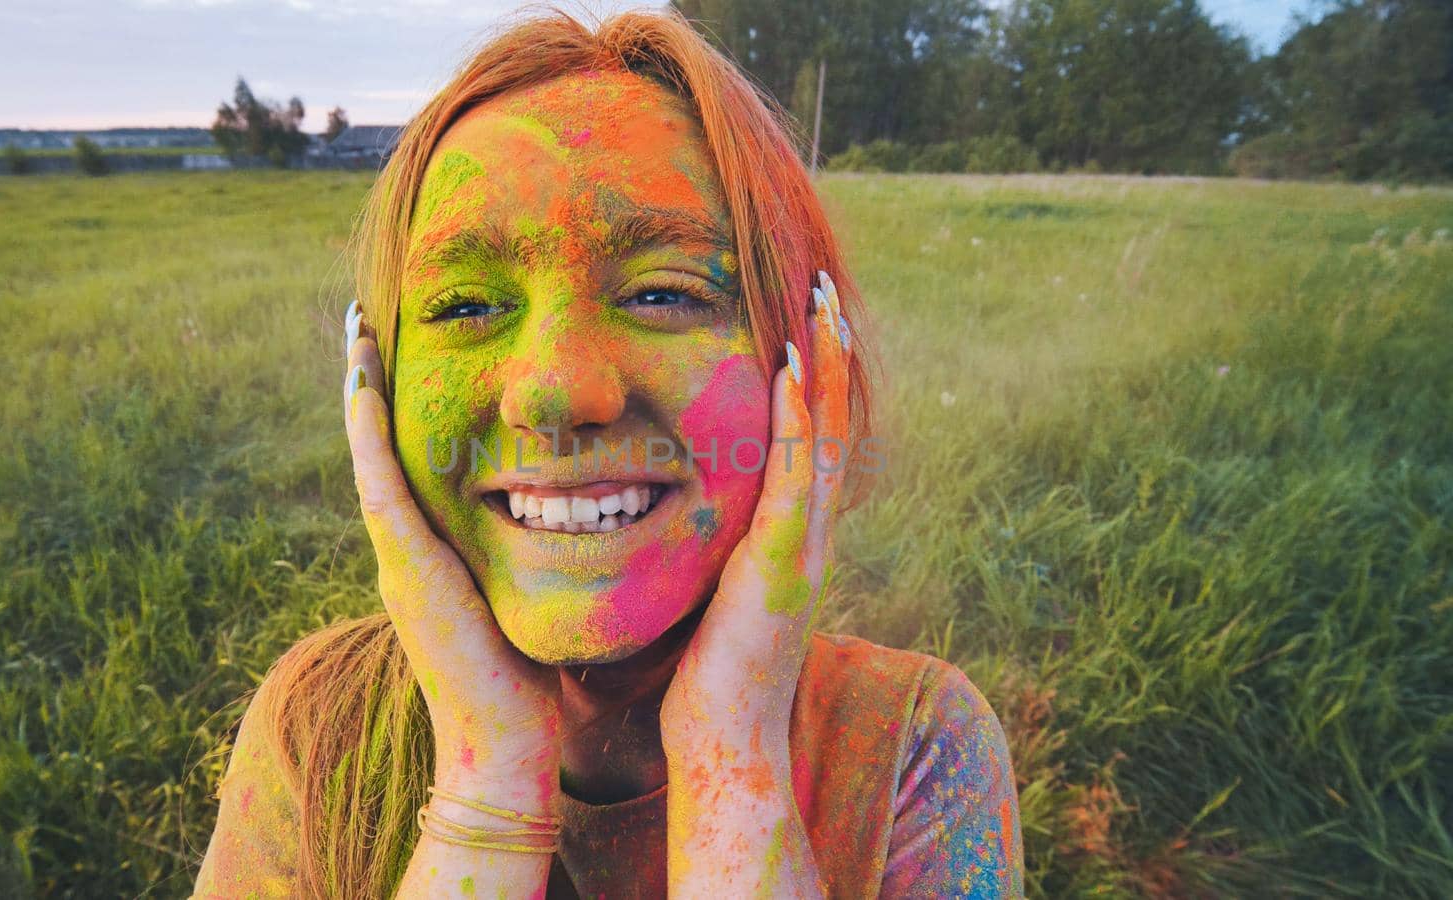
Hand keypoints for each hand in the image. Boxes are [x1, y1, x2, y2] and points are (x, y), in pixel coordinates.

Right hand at [343, 301, 561, 812]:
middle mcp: (404, 548)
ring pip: (370, 455)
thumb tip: (557, 525)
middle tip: (364, 319)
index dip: (400, 409)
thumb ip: (518, 562)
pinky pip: (381, 482)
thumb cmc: (522, 683)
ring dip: (361, 391)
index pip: (408, 464)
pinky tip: (365, 380)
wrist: (501, 746)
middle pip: (379, 448)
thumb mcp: (517, 601)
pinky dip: (369, 430)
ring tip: (356, 328)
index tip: (399, 352)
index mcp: (429, 554)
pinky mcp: (406, 566)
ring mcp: (398, 556)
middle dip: (371, 384)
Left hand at [660, 270, 849, 752]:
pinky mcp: (781, 563)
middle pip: (831, 425)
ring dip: (825, 368)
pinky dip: (797, 422)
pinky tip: (792, 372)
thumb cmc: (707, 678)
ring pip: (824, 438)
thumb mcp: (716, 596)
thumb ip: (716, 552)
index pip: (809, 441)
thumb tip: (681, 518)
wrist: (724, 743)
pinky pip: (795, 477)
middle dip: (830, 356)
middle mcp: (810, 533)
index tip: (802, 323)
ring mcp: (803, 547)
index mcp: (791, 537)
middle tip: (823, 292)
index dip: (813, 381)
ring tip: (820, 307)